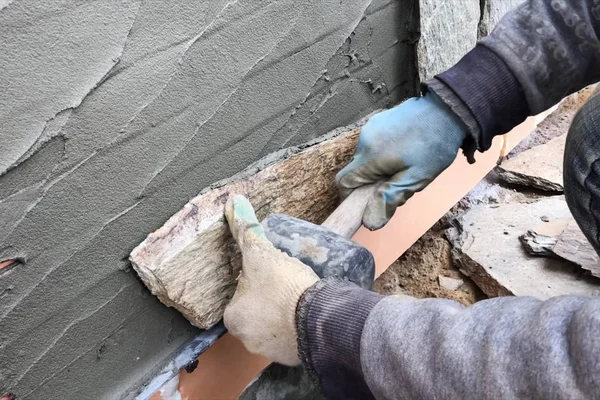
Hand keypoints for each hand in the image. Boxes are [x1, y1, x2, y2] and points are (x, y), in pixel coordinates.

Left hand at [224, 195, 318, 365]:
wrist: (319, 319)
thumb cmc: (284, 288)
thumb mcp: (262, 253)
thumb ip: (246, 230)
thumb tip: (233, 202)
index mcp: (233, 318)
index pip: (239, 293)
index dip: (255, 279)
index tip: (272, 272)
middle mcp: (246, 339)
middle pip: (256, 311)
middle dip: (269, 298)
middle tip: (288, 281)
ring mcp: (271, 351)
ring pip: (274, 325)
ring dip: (284, 313)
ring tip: (301, 294)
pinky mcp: (294, 357)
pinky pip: (293, 337)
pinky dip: (299, 326)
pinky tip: (309, 311)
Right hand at [336, 92, 466, 229]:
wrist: (449, 108)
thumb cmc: (434, 144)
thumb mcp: (416, 178)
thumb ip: (390, 199)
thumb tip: (369, 222)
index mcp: (370, 156)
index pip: (344, 182)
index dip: (352, 197)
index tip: (369, 202)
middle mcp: (364, 140)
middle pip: (357, 170)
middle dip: (373, 181)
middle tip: (400, 181)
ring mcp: (371, 127)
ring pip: (366, 157)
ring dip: (380, 166)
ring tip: (408, 163)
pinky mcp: (379, 120)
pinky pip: (374, 143)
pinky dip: (384, 152)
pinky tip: (406, 149)